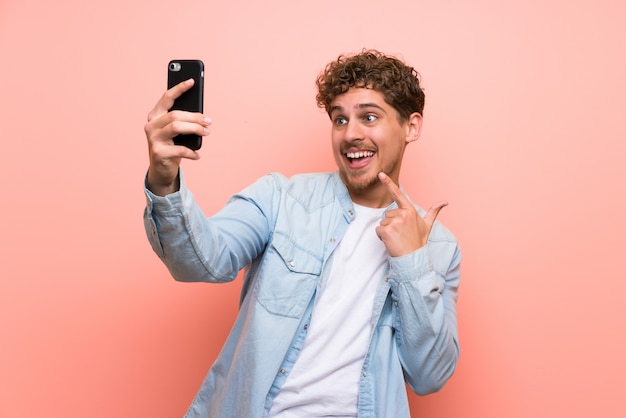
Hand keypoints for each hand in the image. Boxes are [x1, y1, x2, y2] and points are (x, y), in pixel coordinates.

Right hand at [144, 78, 211, 195]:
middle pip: (175, 115)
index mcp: (155, 116)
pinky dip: (192, 152)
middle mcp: (151, 125)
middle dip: (195, 117)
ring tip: (206, 132)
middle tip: (209, 121)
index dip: (179, 89)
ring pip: (176, 127)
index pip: (166, 98)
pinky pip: (180, 149)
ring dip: (195, 129)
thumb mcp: (176, 132)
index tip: (192, 81)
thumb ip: (183, 121)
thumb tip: (203, 116)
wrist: (161, 170)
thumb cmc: (171, 146)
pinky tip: (198, 155)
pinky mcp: (158, 153)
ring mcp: (153, 139)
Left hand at [375, 172, 447, 256]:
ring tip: (397, 238)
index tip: (380, 174)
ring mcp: (395, 222)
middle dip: (391, 223)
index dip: (388, 183)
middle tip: (400, 234)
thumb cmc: (419, 241)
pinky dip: (381, 236)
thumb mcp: (427, 225)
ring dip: (386, 230)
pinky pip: (378, 230)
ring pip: (382, 222)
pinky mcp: (387, 230)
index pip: (398, 195)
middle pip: (387, 214)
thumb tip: (445, 202)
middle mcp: (403, 214)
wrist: (414, 258)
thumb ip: (434, 212)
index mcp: (411, 211)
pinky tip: (391, 241)